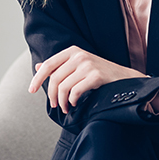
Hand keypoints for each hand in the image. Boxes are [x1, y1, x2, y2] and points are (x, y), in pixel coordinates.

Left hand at [28, 46, 145, 113]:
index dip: (38, 78)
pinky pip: (76, 91)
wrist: (127, 79)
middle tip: (55, 105)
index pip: (48, 65)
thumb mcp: (78, 66)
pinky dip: (73, 100)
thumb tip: (38, 66)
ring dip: (62, 101)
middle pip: (55, 78)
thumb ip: (59, 66)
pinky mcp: (96, 75)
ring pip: (64, 86)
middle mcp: (79, 55)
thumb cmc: (100, 74)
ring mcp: (88, 64)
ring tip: (65, 107)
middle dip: (52, 94)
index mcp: (72, 51)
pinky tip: (75, 104)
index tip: (31, 90)